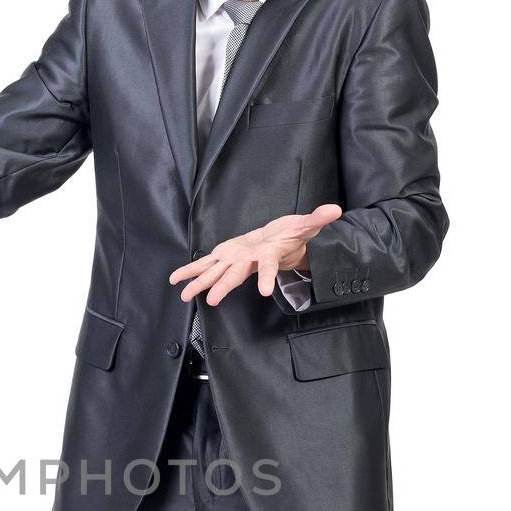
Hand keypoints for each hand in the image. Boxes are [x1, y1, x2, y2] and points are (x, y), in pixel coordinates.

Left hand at [169, 203, 342, 304]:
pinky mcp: (224, 256)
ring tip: (184, 295)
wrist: (279, 244)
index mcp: (268, 255)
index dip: (267, 278)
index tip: (264, 292)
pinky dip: (190, 270)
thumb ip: (317, 219)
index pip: (269, 267)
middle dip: (223, 286)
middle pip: (235, 275)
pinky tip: (175, 279)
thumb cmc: (291, 236)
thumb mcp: (306, 225)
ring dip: (199, 283)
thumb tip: (335, 210)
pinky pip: (205, 265)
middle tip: (212, 301)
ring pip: (215, 273)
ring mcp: (235, 260)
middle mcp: (249, 262)